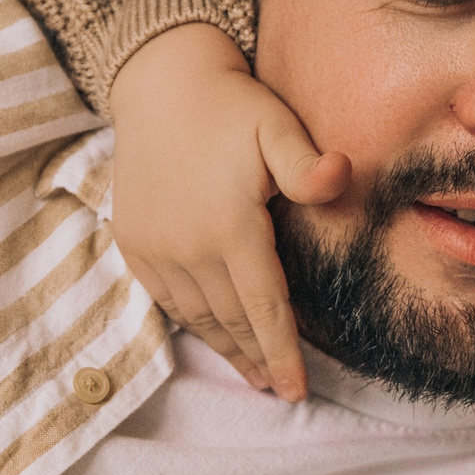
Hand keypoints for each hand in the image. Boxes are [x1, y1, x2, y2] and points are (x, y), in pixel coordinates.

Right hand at [110, 23, 348, 400]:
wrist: (160, 83)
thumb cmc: (231, 105)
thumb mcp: (276, 126)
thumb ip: (306, 164)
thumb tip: (340, 175)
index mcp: (230, 228)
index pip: (264, 309)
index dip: (282, 354)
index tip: (296, 391)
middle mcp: (188, 248)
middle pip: (232, 321)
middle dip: (258, 359)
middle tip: (279, 390)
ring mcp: (155, 249)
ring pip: (197, 317)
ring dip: (225, 348)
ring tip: (251, 373)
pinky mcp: (133, 243)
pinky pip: (166, 299)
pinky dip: (192, 323)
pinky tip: (210, 333)